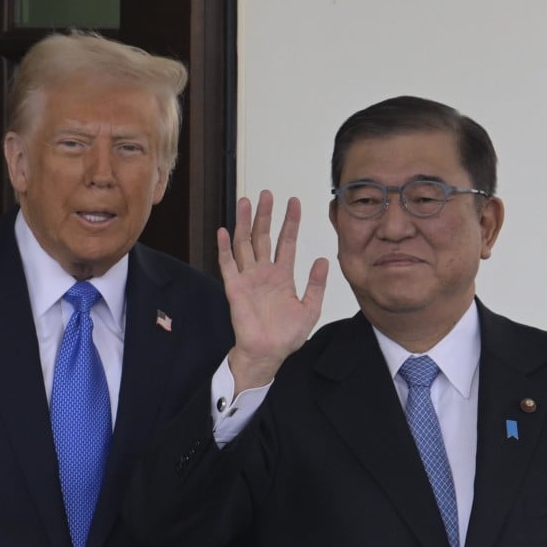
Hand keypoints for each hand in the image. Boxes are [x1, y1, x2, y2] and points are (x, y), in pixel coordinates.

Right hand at [218, 190, 327, 392]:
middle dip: (265, 215)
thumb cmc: (287, 335)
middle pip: (263, 236)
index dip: (290, 222)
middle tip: (266, 193)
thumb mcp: (310, 308)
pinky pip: (228, 264)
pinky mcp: (235, 288)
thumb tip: (323, 260)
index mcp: (283, 276)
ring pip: (244, 244)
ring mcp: (248, 278)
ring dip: (244, 223)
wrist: (268, 352)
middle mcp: (264, 272)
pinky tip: (223, 231)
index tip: (294, 202)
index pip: (286, 241)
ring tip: (245, 201)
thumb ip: (316, 284)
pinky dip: (225, 248)